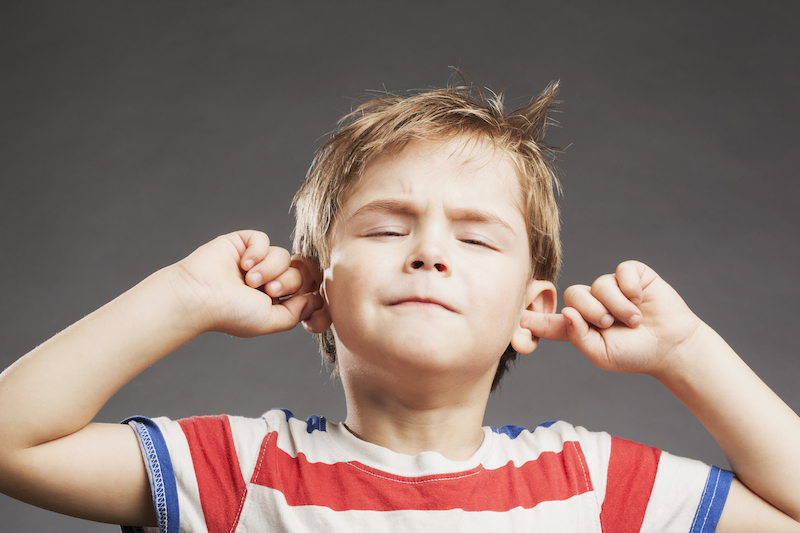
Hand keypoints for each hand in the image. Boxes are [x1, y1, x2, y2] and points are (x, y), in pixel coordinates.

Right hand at [169, 230, 321, 337]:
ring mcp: (254, 261)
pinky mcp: (242, 243)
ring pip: (283, 255)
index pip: (304, 289)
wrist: (200, 296)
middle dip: (287, 281)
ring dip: (269, 269)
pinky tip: (243, 263)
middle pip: (298, 271)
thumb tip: (311, 299)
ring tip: (249, 280)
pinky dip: (257, 251)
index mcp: (273, 300)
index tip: (302, 297)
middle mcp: (266, 280)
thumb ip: (296, 313)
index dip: (307, 290)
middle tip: (268, 290)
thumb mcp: (270, 321)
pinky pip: (264, 239)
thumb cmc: (231, 313)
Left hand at [522, 261, 703, 376]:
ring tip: (634, 320)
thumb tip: (567, 312)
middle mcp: (592, 303)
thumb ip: (578, 337)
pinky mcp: (632, 275)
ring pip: (599, 285)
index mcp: (580, 325)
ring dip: (617, 306)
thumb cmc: (635, 354)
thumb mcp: (601, 354)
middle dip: (592, 311)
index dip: (534, 318)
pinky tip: (641, 300)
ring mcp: (612, 287)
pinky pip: (621, 272)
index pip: (552, 320)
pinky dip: (630, 288)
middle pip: (574, 295)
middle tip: (611, 324)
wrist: (671, 347)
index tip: (515, 318)